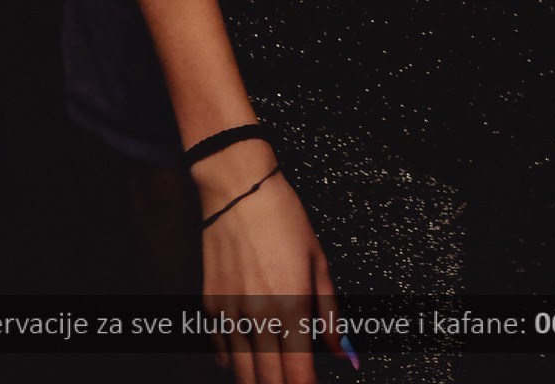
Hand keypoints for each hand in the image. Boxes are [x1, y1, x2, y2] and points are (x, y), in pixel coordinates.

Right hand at [198, 158, 357, 381]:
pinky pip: (222, 353)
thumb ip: (330, 313)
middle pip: (268, 383)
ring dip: (259, 380)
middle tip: (293, 382)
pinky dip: (236, 363)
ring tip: (273, 374)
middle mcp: (258, 317)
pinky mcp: (210, 307)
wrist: (238, 190)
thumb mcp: (318, 260)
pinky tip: (249, 357)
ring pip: (242, 375)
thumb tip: (344, 354)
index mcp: (291, 306)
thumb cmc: (284, 218)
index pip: (299, 376)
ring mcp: (230, 315)